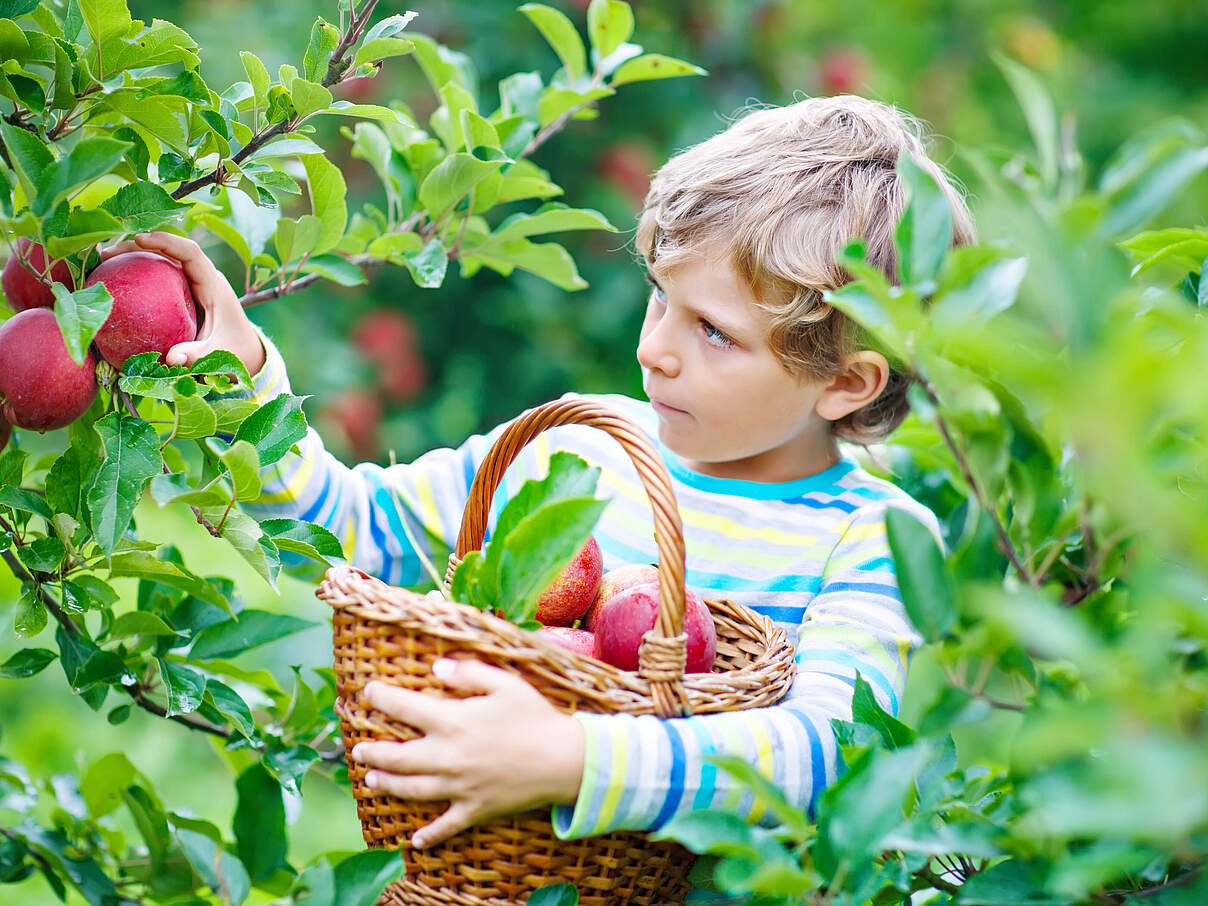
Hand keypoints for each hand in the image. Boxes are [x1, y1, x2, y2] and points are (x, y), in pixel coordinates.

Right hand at [100, 232, 265, 375]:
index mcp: (214, 286)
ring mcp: (190, 285)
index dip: (167, 241)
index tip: (140, 239)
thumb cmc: (237, 352)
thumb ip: (199, 356)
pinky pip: (156, 279)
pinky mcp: (180, 294)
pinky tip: (110, 284)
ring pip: (160, 261)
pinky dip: (135, 277)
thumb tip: (172, 359)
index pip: (191, 253)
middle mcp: (202, 279)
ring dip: (133, 257)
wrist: (245, 353)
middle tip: (107, 253)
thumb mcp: (222, 355)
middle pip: (169, 251)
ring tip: (102, 262)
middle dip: (139, 245)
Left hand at [351, 658, 584, 848]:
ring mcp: (459, 786)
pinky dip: (429, 834)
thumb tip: (436, 667)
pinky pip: (446, 825)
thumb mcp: (505, 683)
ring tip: (372, 780)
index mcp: (452, 721)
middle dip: (372, 753)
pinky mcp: (474, 808)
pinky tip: (415, 840)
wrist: (564, 760)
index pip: (404, 707)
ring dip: (387, 784)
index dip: (381, 697)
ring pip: (411, 789)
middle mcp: (448, 756)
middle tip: (358, 750)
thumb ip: (468, 672)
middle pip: (396, 757)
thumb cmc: (536, 716)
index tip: (369, 691)